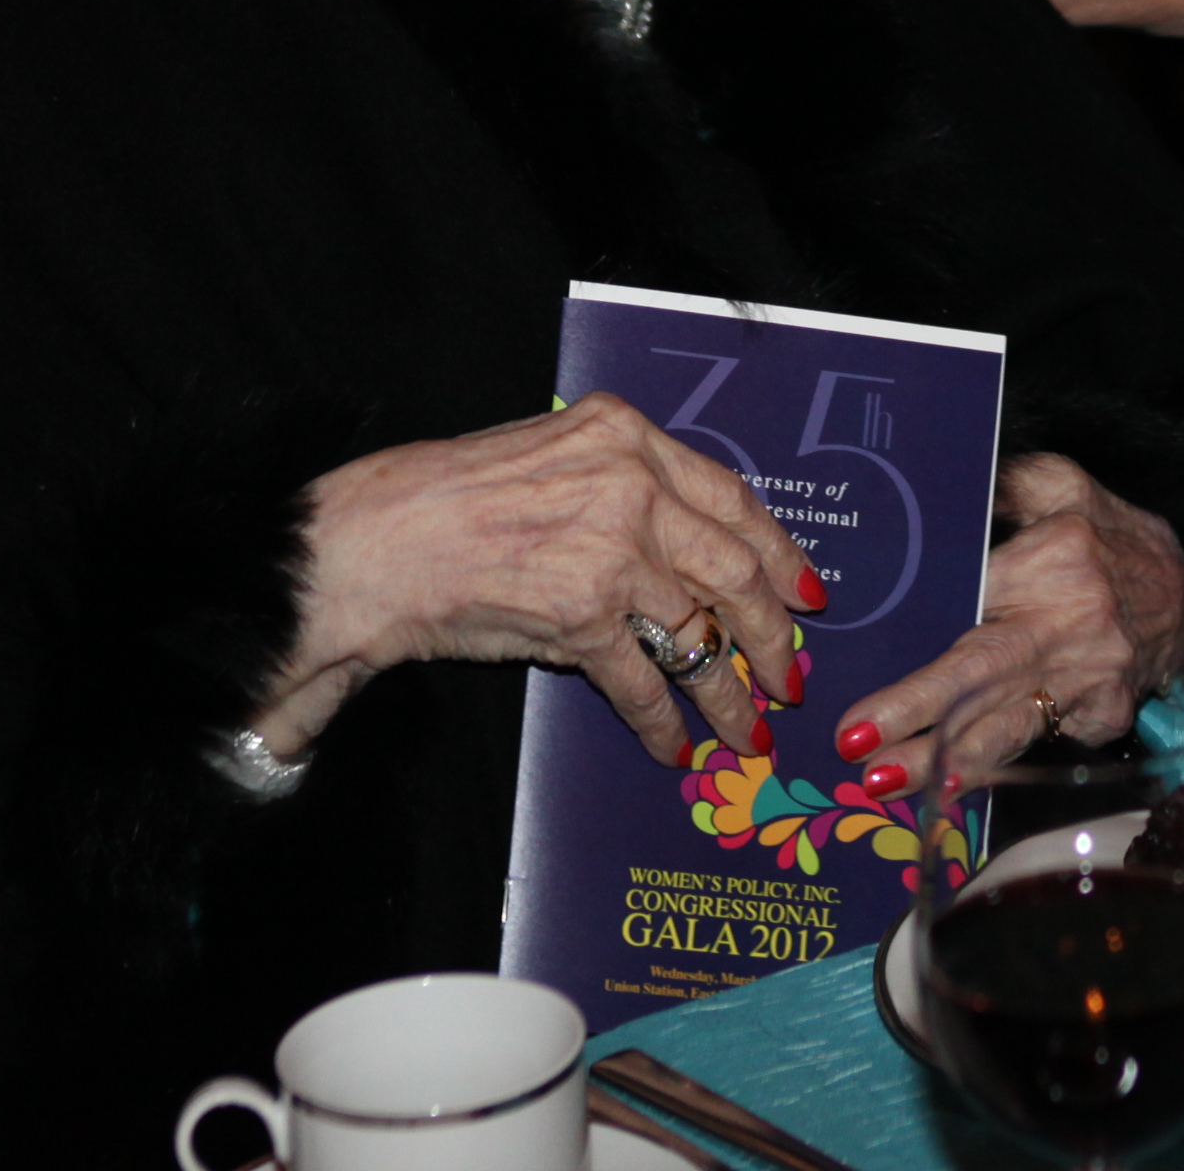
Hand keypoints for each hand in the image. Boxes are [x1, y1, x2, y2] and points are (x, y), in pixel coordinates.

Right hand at [260, 390, 825, 765]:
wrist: (377, 543)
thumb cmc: (448, 499)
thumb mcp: (552, 457)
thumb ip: (622, 486)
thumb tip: (686, 547)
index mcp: (626, 437)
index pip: (731, 496)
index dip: (777, 551)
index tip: (806, 591)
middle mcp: (631, 486)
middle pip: (735, 568)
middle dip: (773, 633)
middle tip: (791, 674)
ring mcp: (613, 551)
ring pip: (701, 632)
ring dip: (732, 692)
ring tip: (749, 730)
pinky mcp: (584, 616)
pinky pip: (645, 681)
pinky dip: (666, 722)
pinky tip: (674, 746)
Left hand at [829, 453, 1183, 797]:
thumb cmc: (1112, 537)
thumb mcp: (1065, 486)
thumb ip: (1005, 482)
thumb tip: (942, 482)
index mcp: (1055, 558)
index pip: (970, 596)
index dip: (917, 626)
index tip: (872, 643)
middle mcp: (1071, 624)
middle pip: (981, 673)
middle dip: (915, 713)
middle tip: (856, 746)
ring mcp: (1091, 679)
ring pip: (1006, 725)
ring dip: (942, 758)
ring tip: (886, 783)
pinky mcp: (1105, 716)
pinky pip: (1039, 744)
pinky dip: (994, 768)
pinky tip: (946, 790)